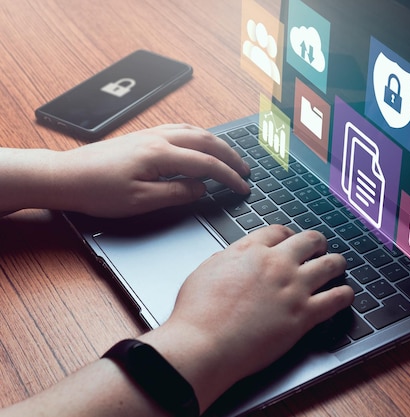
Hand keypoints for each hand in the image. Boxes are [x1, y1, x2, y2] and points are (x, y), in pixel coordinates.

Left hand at [53, 124, 249, 216]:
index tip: (243, 186)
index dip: (228, 176)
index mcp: (160, 154)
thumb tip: (200, 188)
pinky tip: (200, 143)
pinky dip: (199, 136)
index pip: (206, 164)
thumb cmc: (98, 190)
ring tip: (230, 156)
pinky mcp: (143, 136)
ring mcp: (150, 134)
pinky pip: (180, 129)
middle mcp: (158, 138)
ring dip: (216, 143)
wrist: (66, 176)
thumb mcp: (140, 201)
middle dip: (230, 155)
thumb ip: (176, 193)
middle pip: (206, 141)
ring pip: (194, 131)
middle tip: (245, 170)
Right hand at [141, 225, 353, 410]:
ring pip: (330, 264)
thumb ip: (228, 258)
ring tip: (339, 265)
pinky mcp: (303, 315)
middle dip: (316, 243)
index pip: (278, 231)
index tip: (291, 239)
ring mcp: (293, 288)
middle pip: (309, 240)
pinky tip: (345, 294)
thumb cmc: (197, 314)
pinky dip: (345, 294)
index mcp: (251, 252)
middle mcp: (277, 265)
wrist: (203, 344)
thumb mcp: (206, 270)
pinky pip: (336, 298)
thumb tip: (236, 255)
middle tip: (318, 248)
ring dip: (337, 262)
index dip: (288, 234)